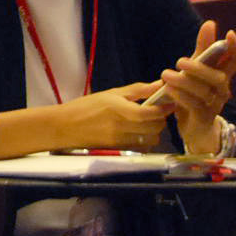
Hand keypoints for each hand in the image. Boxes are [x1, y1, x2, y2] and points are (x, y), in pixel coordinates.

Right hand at [53, 81, 171, 149]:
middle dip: (160, 119)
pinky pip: (143, 147)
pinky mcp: (120, 150)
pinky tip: (139, 133)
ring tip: (146, 123)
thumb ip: (137, 90)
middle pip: (154, 127)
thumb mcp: (111, 93)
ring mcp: (121, 141)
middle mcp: (121, 127)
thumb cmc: (86, 106)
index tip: (170, 103)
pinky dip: (146, 140)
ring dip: (154, 131)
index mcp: (118, 109)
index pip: (149, 113)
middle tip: (156, 111)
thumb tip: (159, 85)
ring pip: (152, 139)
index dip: (163, 109)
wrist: (65, 127)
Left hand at [166, 21, 235, 152]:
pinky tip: (169, 89)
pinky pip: (194, 105)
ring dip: (184, 81)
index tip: (230, 34)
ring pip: (204, 91)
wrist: (195, 128)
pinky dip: (181, 96)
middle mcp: (222, 90)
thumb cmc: (195, 93)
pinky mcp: (203, 117)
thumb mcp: (196, 70)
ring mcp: (214, 105)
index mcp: (222, 76)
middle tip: (180, 61)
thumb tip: (210, 23)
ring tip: (165, 74)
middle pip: (219, 77)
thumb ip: (203, 49)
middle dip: (200, 68)